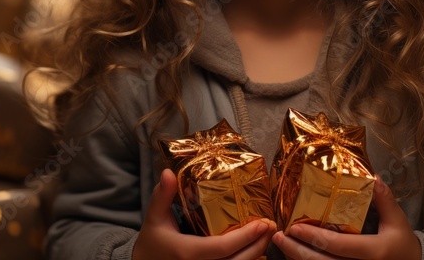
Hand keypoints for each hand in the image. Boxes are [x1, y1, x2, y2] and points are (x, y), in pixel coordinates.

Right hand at [133, 168, 276, 259]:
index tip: (263, 223)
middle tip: (270, 226)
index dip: (245, 237)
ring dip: (256, 254)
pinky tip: (254, 250)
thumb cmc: (152, 243)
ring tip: (265, 236)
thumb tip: (168, 172)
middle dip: (258, 245)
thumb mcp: (154, 218)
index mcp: (188, 253)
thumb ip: (162, 195)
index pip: (222, 248)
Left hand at [272, 177, 421, 259]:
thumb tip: (372, 176)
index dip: (314, 237)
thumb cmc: (401, 244)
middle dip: (297, 250)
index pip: (338, 245)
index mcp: (373, 252)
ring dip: (297, 259)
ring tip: (280, 244)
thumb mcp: (397, 221)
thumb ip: (384, 199)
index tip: (295, 226)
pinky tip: (295, 255)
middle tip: (279, 236)